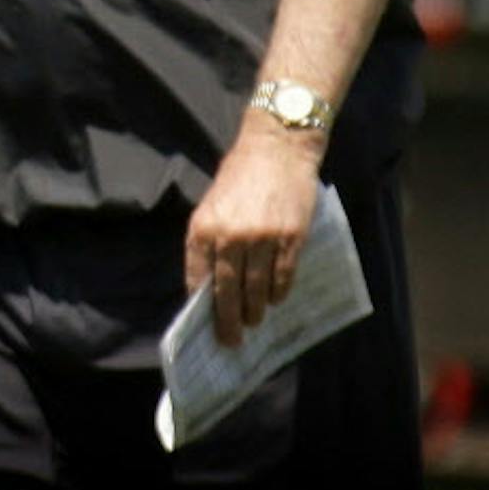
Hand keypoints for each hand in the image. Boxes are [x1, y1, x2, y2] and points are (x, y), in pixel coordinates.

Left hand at [184, 117, 323, 347]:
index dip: (202, 305)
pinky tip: (275, 300)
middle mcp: (229, 236)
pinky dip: (278, 293)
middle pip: (227, 292)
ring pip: (257, 289)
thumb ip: (210, 240)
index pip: (198, 277)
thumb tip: (211, 283)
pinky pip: (283, 278)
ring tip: (253, 321)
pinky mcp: (290, 239)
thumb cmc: (240, 176)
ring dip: (255, 311)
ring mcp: (261, 239)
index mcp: (203, 227)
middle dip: (228, 321)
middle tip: (230, 341)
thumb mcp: (213, 205)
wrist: (276, 148)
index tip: (204, 324)